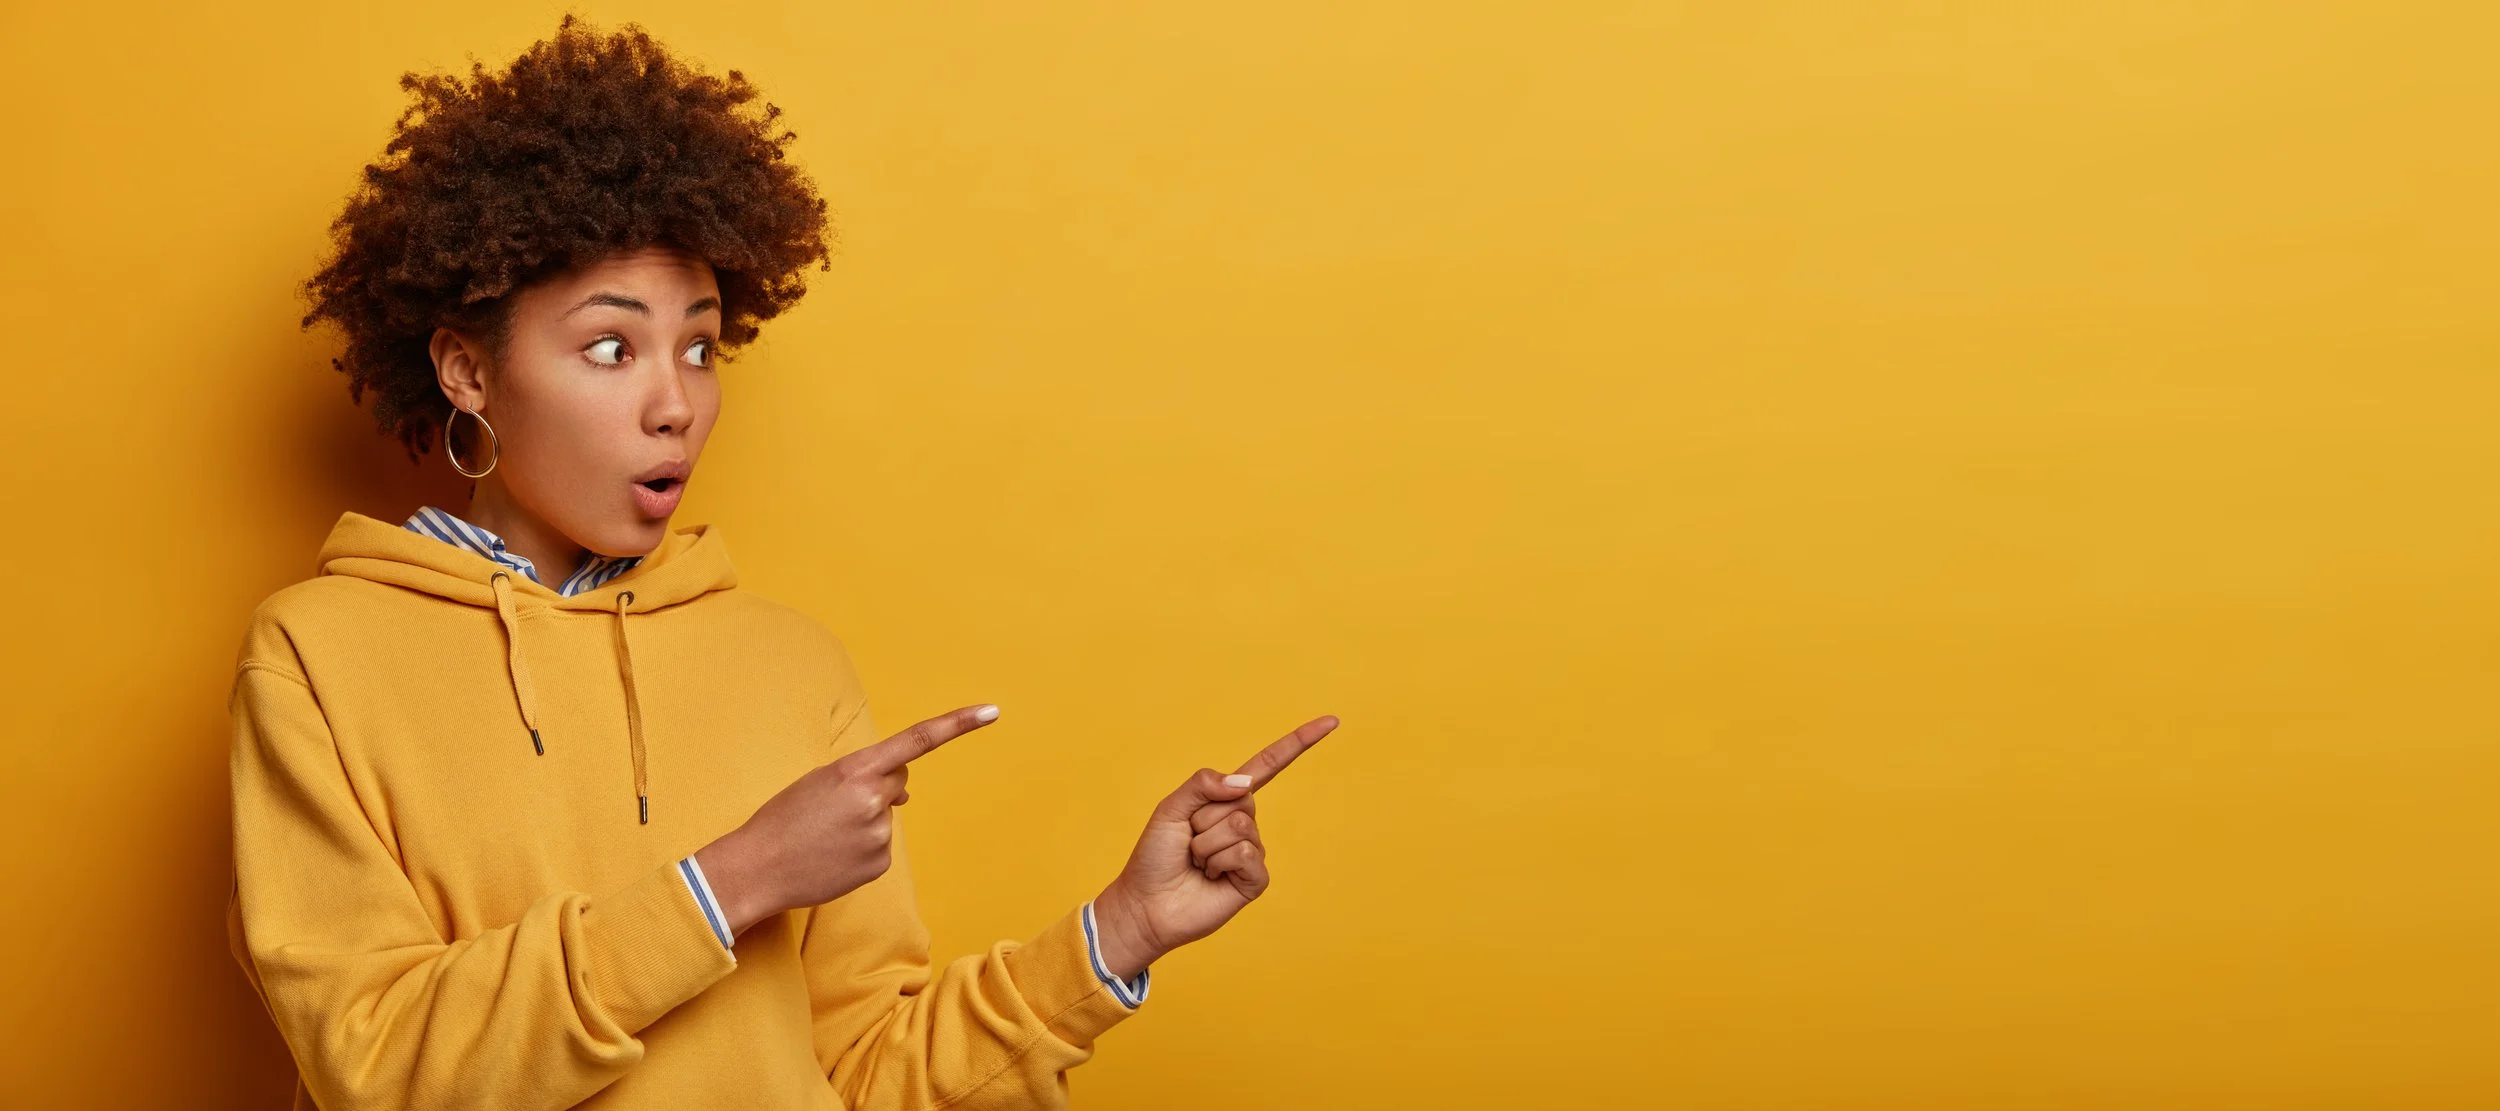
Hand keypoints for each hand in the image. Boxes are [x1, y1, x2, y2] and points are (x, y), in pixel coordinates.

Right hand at [696, 704, 1000, 936]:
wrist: (756, 869)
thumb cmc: (783, 819)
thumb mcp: (819, 782)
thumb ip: (866, 777)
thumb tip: (906, 794)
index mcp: (854, 770)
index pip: (916, 740)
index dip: (957, 724)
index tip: (991, 711)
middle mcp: (873, 800)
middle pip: (897, 782)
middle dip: (877, 788)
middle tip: (833, 807)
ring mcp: (879, 834)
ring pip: (886, 816)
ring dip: (863, 821)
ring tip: (825, 835)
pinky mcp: (879, 864)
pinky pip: (880, 847)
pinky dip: (861, 848)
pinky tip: (832, 854)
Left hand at [1091, 715, 1339, 979]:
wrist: (1147, 905)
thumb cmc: (1155, 857)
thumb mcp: (1171, 808)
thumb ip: (1203, 784)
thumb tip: (1245, 781)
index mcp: (1226, 799)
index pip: (1268, 766)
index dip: (1298, 743)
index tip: (1331, 721)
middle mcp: (1245, 822)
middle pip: (1241, 799)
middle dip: (1204, 818)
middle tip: (1189, 841)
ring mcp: (1252, 851)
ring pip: (1239, 827)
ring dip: (1206, 845)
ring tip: (1197, 863)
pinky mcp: (1255, 879)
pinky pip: (1246, 854)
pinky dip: (1220, 863)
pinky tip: (1211, 878)